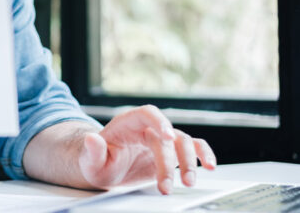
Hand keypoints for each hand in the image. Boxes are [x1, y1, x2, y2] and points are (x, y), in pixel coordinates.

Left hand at [77, 105, 215, 194]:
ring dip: (189, 161)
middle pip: (167, 136)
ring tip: (188, 182)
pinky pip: (193, 148)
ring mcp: (162, 140)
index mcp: (128, 123)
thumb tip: (90, 138)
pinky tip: (210, 166)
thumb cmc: (98, 162)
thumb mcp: (90, 161)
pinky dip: (204, 154)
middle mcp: (148, 128)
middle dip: (169, 162)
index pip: (147, 113)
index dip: (159, 122)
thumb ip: (93, 151)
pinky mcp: (171, 153)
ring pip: (183, 142)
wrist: (106, 169)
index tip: (168, 136)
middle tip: (167, 186)